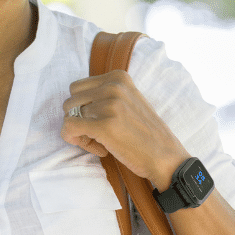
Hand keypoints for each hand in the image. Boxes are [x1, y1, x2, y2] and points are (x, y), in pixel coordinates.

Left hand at [61, 70, 189, 189]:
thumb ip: (106, 94)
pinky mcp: (104, 125)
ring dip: (80, 133)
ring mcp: (108, 104)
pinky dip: (76, 140)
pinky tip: (99, 149)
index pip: (77, 87)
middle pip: (70, 101)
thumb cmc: (145, 133)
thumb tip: (73, 103)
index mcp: (118, 77)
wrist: (166, 157)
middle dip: (78, 119)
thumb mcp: (129, 100)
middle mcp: (113, 86)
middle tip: (96, 135)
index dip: (82, 107)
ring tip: (102, 142)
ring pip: (69, 116)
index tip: (98, 121)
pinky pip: (68, 128)